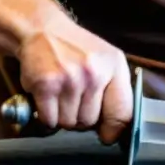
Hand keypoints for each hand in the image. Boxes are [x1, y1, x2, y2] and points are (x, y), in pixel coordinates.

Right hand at [16, 4, 133, 145]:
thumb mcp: (105, 60)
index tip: (107, 135)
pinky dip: (45, 115)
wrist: (42, 29)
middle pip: (89, 121)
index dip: (113, 130)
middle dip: (79, 116)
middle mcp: (94, 73)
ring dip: (61, 115)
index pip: (122, 113)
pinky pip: (49, 120)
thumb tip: (115, 131)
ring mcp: (70, 79)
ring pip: (68, 123)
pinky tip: (46, 97)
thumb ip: (115, 91)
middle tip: (72, 98)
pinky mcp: (46, 84)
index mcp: (114, 66)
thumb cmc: (75, 49)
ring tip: (59, 94)